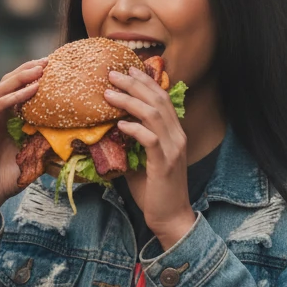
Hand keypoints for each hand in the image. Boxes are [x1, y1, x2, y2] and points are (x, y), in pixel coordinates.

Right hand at [0, 60, 44, 237]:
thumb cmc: (8, 179)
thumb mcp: (34, 158)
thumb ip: (48, 146)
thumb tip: (76, 142)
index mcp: (9, 119)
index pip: (21, 90)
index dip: (36, 77)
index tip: (56, 67)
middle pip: (11, 83)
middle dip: (29, 70)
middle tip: (49, 60)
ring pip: (1, 89)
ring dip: (21, 78)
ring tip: (39, 69)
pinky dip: (12, 97)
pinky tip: (28, 91)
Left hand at [105, 66, 195, 250]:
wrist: (171, 217)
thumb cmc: (154, 191)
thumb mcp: (142, 161)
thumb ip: (133, 143)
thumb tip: (110, 129)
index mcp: (175, 133)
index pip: (163, 98)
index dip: (146, 81)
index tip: (127, 69)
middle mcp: (177, 136)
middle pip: (158, 100)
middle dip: (134, 83)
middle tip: (112, 73)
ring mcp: (173, 150)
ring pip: (153, 115)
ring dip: (129, 100)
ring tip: (109, 93)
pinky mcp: (164, 164)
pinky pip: (150, 139)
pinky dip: (134, 129)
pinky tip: (119, 124)